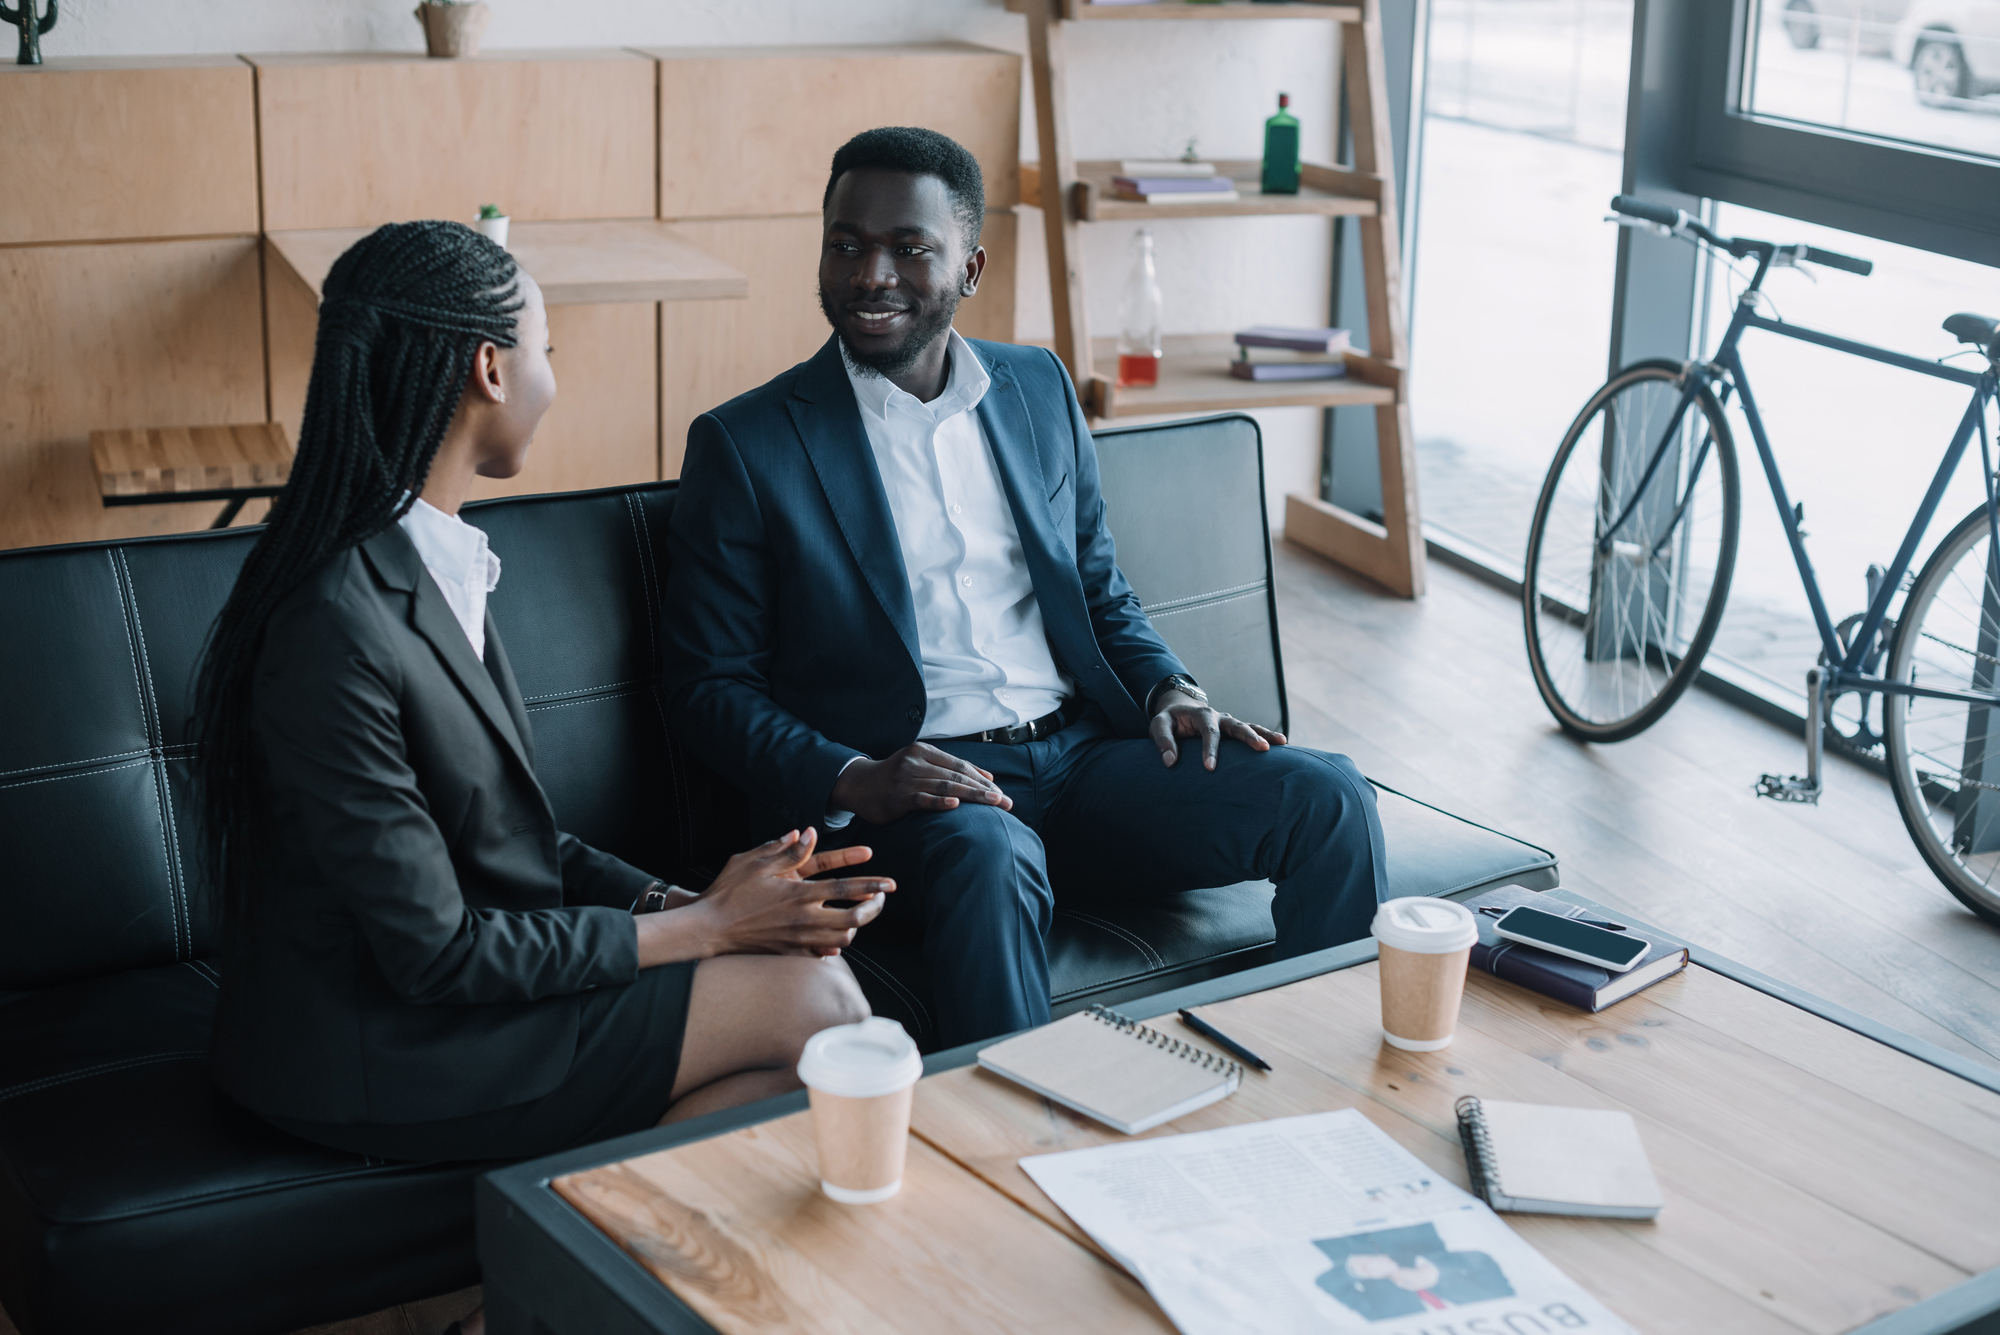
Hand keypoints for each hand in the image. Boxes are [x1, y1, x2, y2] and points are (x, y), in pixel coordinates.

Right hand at [635, 828, 891, 963]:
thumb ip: (785, 849)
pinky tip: (836, 936)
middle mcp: (803, 920)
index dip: (871, 886)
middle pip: (852, 920)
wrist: (708, 929)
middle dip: (872, 911)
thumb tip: (806, 833)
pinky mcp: (788, 952)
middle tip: (880, 901)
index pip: (845, 891)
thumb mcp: (754, 863)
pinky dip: (834, 945)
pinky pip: (821, 953)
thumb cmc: (729, 893)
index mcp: (798, 895)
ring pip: (841, 940)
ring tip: (860, 915)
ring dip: (856, 927)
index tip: (890, 885)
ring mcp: (797, 939)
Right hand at [829, 743, 1012, 823]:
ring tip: (992, 803)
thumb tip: (988, 778)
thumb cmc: (895, 777)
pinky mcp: (898, 796)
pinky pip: (923, 799)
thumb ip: (952, 770)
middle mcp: (917, 761)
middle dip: (984, 790)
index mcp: (925, 751)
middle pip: (957, 775)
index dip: (983, 780)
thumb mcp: (922, 765)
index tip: (1002, 794)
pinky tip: (956, 805)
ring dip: (972, 796)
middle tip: (1006, 802)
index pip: (960, 765)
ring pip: (945, 786)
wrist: (858, 784)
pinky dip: (940, 802)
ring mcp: (907, 778)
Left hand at [1148, 689, 1286, 770]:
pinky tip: (1280, 747)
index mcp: (1201, 715)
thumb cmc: (1169, 721)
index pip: (1208, 732)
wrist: (1181, 709)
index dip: (1210, 750)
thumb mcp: (1159, 725)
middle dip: (1250, 737)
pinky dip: (1266, 737)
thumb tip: (1170, 762)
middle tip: (1262, 748)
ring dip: (1265, 734)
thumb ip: (1163, 741)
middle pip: (1237, 725)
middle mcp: (1220, 716)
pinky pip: (1252, 732)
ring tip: (1282, 743)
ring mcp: (1230, 722)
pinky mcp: (1235, 730)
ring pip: (1250, 726)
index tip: (1209, 768)